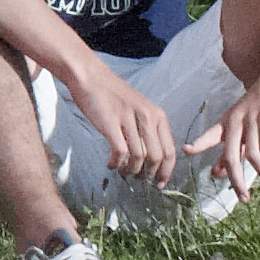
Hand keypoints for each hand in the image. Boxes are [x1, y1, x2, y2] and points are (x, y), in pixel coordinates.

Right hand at [71, 60, 182, 197]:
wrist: (90, 77)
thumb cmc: (112, 94)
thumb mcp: (138, 108)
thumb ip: (148, 128)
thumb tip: (151, 157)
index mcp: (157, 115)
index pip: (170, 150)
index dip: (167, 170)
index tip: (161, 182)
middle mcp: (147, 117)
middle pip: (156, 156)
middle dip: (150, 173)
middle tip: (141, 180)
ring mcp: (129, 120)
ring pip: (139, 156)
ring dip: (132, 170)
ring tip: (125, 172)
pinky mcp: (111, 123)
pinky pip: (121, 152)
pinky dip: (117, 163)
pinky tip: (112, 164)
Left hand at [197, 79, 259, 195]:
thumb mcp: (244, 123)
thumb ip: (234, 146)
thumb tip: (217, 172)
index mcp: (228, 121)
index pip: (209, 136)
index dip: (198, 144)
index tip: (185, 151)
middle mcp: (237, 121)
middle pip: (230, 156)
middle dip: (235, 180)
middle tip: (243, 198)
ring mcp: (253, 119)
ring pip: (253, 154)